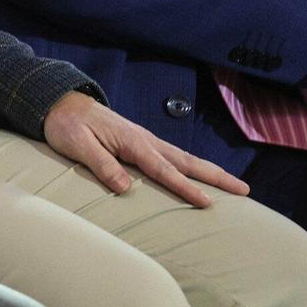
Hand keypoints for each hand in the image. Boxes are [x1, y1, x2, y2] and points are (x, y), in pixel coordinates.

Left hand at [41, 91, 249, 206]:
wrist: (61, 102)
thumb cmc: (68, 125)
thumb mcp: (79, 145)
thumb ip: (102, 165)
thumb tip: (126, 188)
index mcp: (133, 142)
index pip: (164, 170)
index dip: (186, 188)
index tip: (207, 203)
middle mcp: (145, 140)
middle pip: (186, 161)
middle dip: (216, 177)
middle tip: (244, 190)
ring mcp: (145, 140)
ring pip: (183, 158)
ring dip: (209, 171)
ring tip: (233, 185)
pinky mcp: (140, 143)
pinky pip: (172, 157)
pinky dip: (191, 167)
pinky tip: (198, 176)